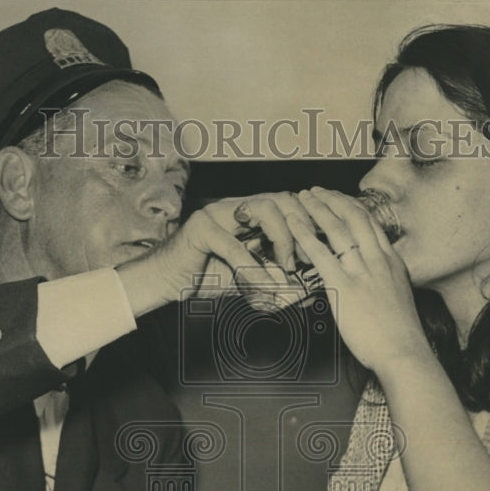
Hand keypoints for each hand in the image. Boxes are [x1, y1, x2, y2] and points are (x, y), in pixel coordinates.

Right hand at [116, 193, 312, 314]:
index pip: (291, 203)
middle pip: (283, 198)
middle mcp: (237, 207)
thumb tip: (308, 292)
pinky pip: (233, 245)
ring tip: (286, 268)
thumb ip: (276, 282)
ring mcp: (218, 213)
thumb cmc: (207, 279)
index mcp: (251, 214)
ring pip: (264, 208)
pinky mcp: (200, 228)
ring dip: (282, 238)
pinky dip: (252, 268)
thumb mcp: (250, 281)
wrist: (165, 282)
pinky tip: (264, 287)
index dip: (311, 222)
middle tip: (308, 259)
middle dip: (303, 227)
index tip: (324, 250)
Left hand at [287, 187, 432, 372]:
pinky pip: (320, 253)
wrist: (404, 352)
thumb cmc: (401, 335)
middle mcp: (378, 261)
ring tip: (303, 197)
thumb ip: (384, 283)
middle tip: (316, 191)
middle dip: (333, 200)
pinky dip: (305, 234)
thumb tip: (370, 282)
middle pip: (354, 218)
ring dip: (318, 208)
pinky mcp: (344, 287)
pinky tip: (294, 223)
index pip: (370, 224)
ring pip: (338, 228)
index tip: (338, 199)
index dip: (351, 207)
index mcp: (392, 263)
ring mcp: (362, 272)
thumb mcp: (398, 299)